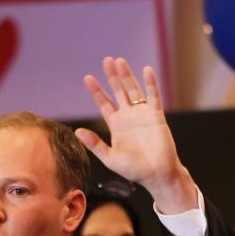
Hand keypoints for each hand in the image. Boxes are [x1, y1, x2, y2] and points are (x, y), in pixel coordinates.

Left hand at [76, 56, 196, 213]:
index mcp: (116, 125)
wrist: (156, 175)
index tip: (87, 78)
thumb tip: (77, 131)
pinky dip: (150, 83)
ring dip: (127, 76)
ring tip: (120, 61)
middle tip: (106, 60)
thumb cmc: (134, 170)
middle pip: (118, 91)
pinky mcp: (156, 116)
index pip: (104, 103)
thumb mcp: (109, 158)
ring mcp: (142, 115)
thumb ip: (94, 144)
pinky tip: (146, 70)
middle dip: (112, 77)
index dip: (96, 91)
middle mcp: (128, 117)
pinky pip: (153, 96)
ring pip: (133, 90)